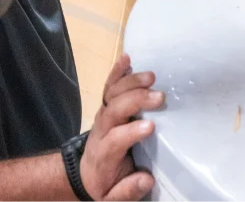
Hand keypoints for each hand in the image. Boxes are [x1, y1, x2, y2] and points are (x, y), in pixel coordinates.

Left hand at [80, 54, 161, 201]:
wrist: (84, 174)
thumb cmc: (103, 185)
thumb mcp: (111, 198)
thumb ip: (127, 191)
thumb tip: (146, 179)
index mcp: (105, 153)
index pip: (116, 139)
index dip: (131, 132)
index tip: (151, 127)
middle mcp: (102, 130)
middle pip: (114, 110)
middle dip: (136, 101)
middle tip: (160, 97)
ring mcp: (103, 116)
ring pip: (113, 94)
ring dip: (131, 82)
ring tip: (151, 77)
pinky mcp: (106, 106)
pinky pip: (110, 86)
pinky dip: (117, 71)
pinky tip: (127, 57)